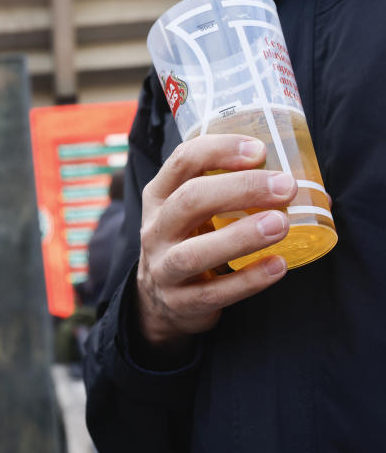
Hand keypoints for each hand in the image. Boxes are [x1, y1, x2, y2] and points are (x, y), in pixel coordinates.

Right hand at [136, 134, 297, 354]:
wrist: (158, 299)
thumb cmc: (187, 239)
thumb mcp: (188, 208)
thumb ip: (224, 188)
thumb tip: (296, 178)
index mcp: (159, 195)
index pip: (183, 161)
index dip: (220, 150)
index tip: (259, 149)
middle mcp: (156, 229)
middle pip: (190, 200)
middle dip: (240, 189)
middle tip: (285, 186)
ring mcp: (164, 267)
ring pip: (194, 252)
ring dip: (241, 236)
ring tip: (282, 224)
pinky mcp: (180, 302)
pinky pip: (214, 293)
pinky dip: (248, 280)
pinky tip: (278, 265)